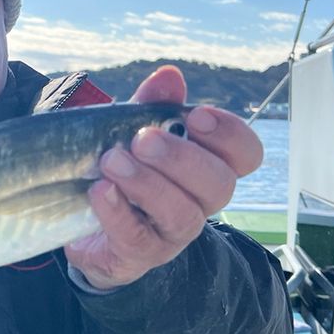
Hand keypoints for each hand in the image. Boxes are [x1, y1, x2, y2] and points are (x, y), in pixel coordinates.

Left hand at [65, 65, 263, 290]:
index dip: (230, 135)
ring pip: (181, 214)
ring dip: (146, 184)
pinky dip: (117, 211)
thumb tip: (168, 77)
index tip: (196, 115)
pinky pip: (137, 238)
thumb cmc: (120, 176)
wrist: (88, 234)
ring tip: (111, 160)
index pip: (246, 155)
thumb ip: (149, 108)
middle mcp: (199, 204)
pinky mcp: (139, 256)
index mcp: (207, 169)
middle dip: (182, 158)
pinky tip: (99, 190)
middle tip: (143, 138)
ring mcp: (172, 235)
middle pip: (219, 185)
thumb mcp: (130, 136)